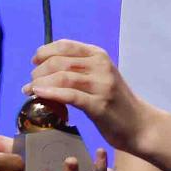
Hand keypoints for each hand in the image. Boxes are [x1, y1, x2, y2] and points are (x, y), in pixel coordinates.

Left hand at [24, 40, 153, 151]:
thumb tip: (46, 68)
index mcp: (99, 55)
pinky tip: (39, 95)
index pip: (65, 45)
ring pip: (62, 77)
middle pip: (60, 62)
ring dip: (40, 83)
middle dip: (39, 71)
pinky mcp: (99, 105)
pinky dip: (51, 94)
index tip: (34, 62)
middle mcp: (101, 66)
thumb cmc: (115, 102)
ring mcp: (102, 85)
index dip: (44, 52)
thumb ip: (80, 69)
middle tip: (31, 83)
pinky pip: (70, 96)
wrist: (140, 125)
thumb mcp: (100, 77)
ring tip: (30, 91)